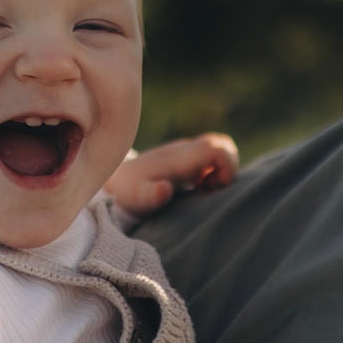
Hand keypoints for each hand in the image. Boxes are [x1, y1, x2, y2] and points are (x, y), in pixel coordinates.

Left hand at [107, 133, 238, 215]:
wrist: (114, 180)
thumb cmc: (128, 191)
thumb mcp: (137, 197)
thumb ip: (151, 194)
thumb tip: (164, 190)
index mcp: (181, 157)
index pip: (218, 149)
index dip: (228, 168)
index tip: (213, 187)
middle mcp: (186, 151)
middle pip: (223, 144)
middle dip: (228, 167)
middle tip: (210, 187)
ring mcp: (186, 155)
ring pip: (219, 150)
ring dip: (221, 171)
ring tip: (203, 189)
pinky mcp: (185, 162)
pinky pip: (210, 159)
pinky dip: (213, 173)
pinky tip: (196, 189)